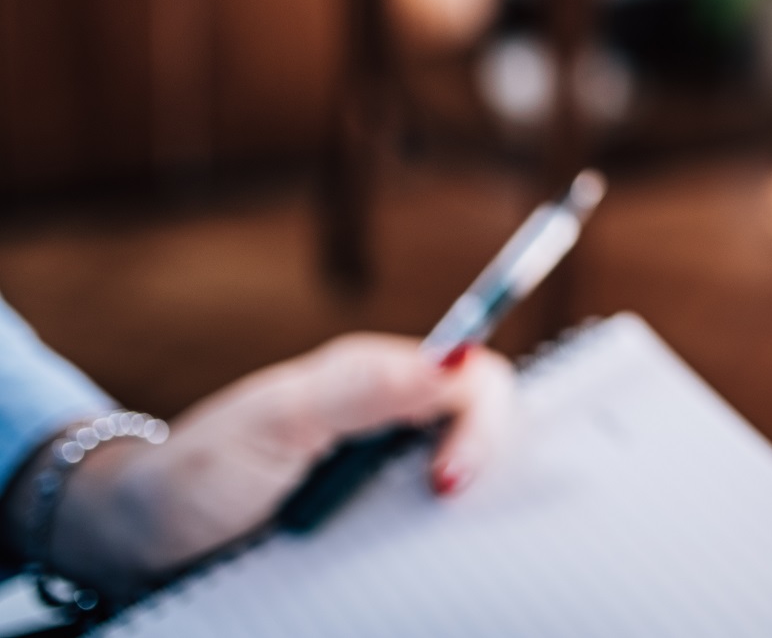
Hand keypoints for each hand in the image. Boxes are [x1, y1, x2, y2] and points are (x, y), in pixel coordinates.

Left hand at [48, 334, 513, 595]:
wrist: (139, 548)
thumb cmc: (195, 475)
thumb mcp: (273, 422)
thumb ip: (360, 387)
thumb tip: (455, 358)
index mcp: (376, 380)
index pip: (476, 383)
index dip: (481, 427)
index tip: (447, 481)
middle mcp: (392, 422)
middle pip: (486, 432)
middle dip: (480, 469)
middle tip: (435, 507)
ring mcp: (386, 477)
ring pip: (470, 484)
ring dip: (457, 511)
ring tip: (413, 536)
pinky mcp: (378, 528)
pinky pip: (435, 531)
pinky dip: (435, 544)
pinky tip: (410, 557)